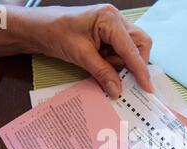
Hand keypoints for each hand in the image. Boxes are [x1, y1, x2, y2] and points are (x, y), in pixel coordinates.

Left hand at [23, 4, 152, 97]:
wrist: (39, 28)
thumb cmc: (56, 33)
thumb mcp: (80, 56)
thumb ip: (102, 73)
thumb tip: (117, 91)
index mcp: (109, 19)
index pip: (132, 48)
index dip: (140, 70)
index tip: (147, 87)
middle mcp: (116, 19)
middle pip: (140, 44)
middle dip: (135, 63)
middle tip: (124, 77)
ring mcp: (113, 26)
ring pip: (132, 49)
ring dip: (122, 63)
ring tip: (103, 66)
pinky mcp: (109, 34)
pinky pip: (121, 50)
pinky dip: (115, 61)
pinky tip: (102, 63)